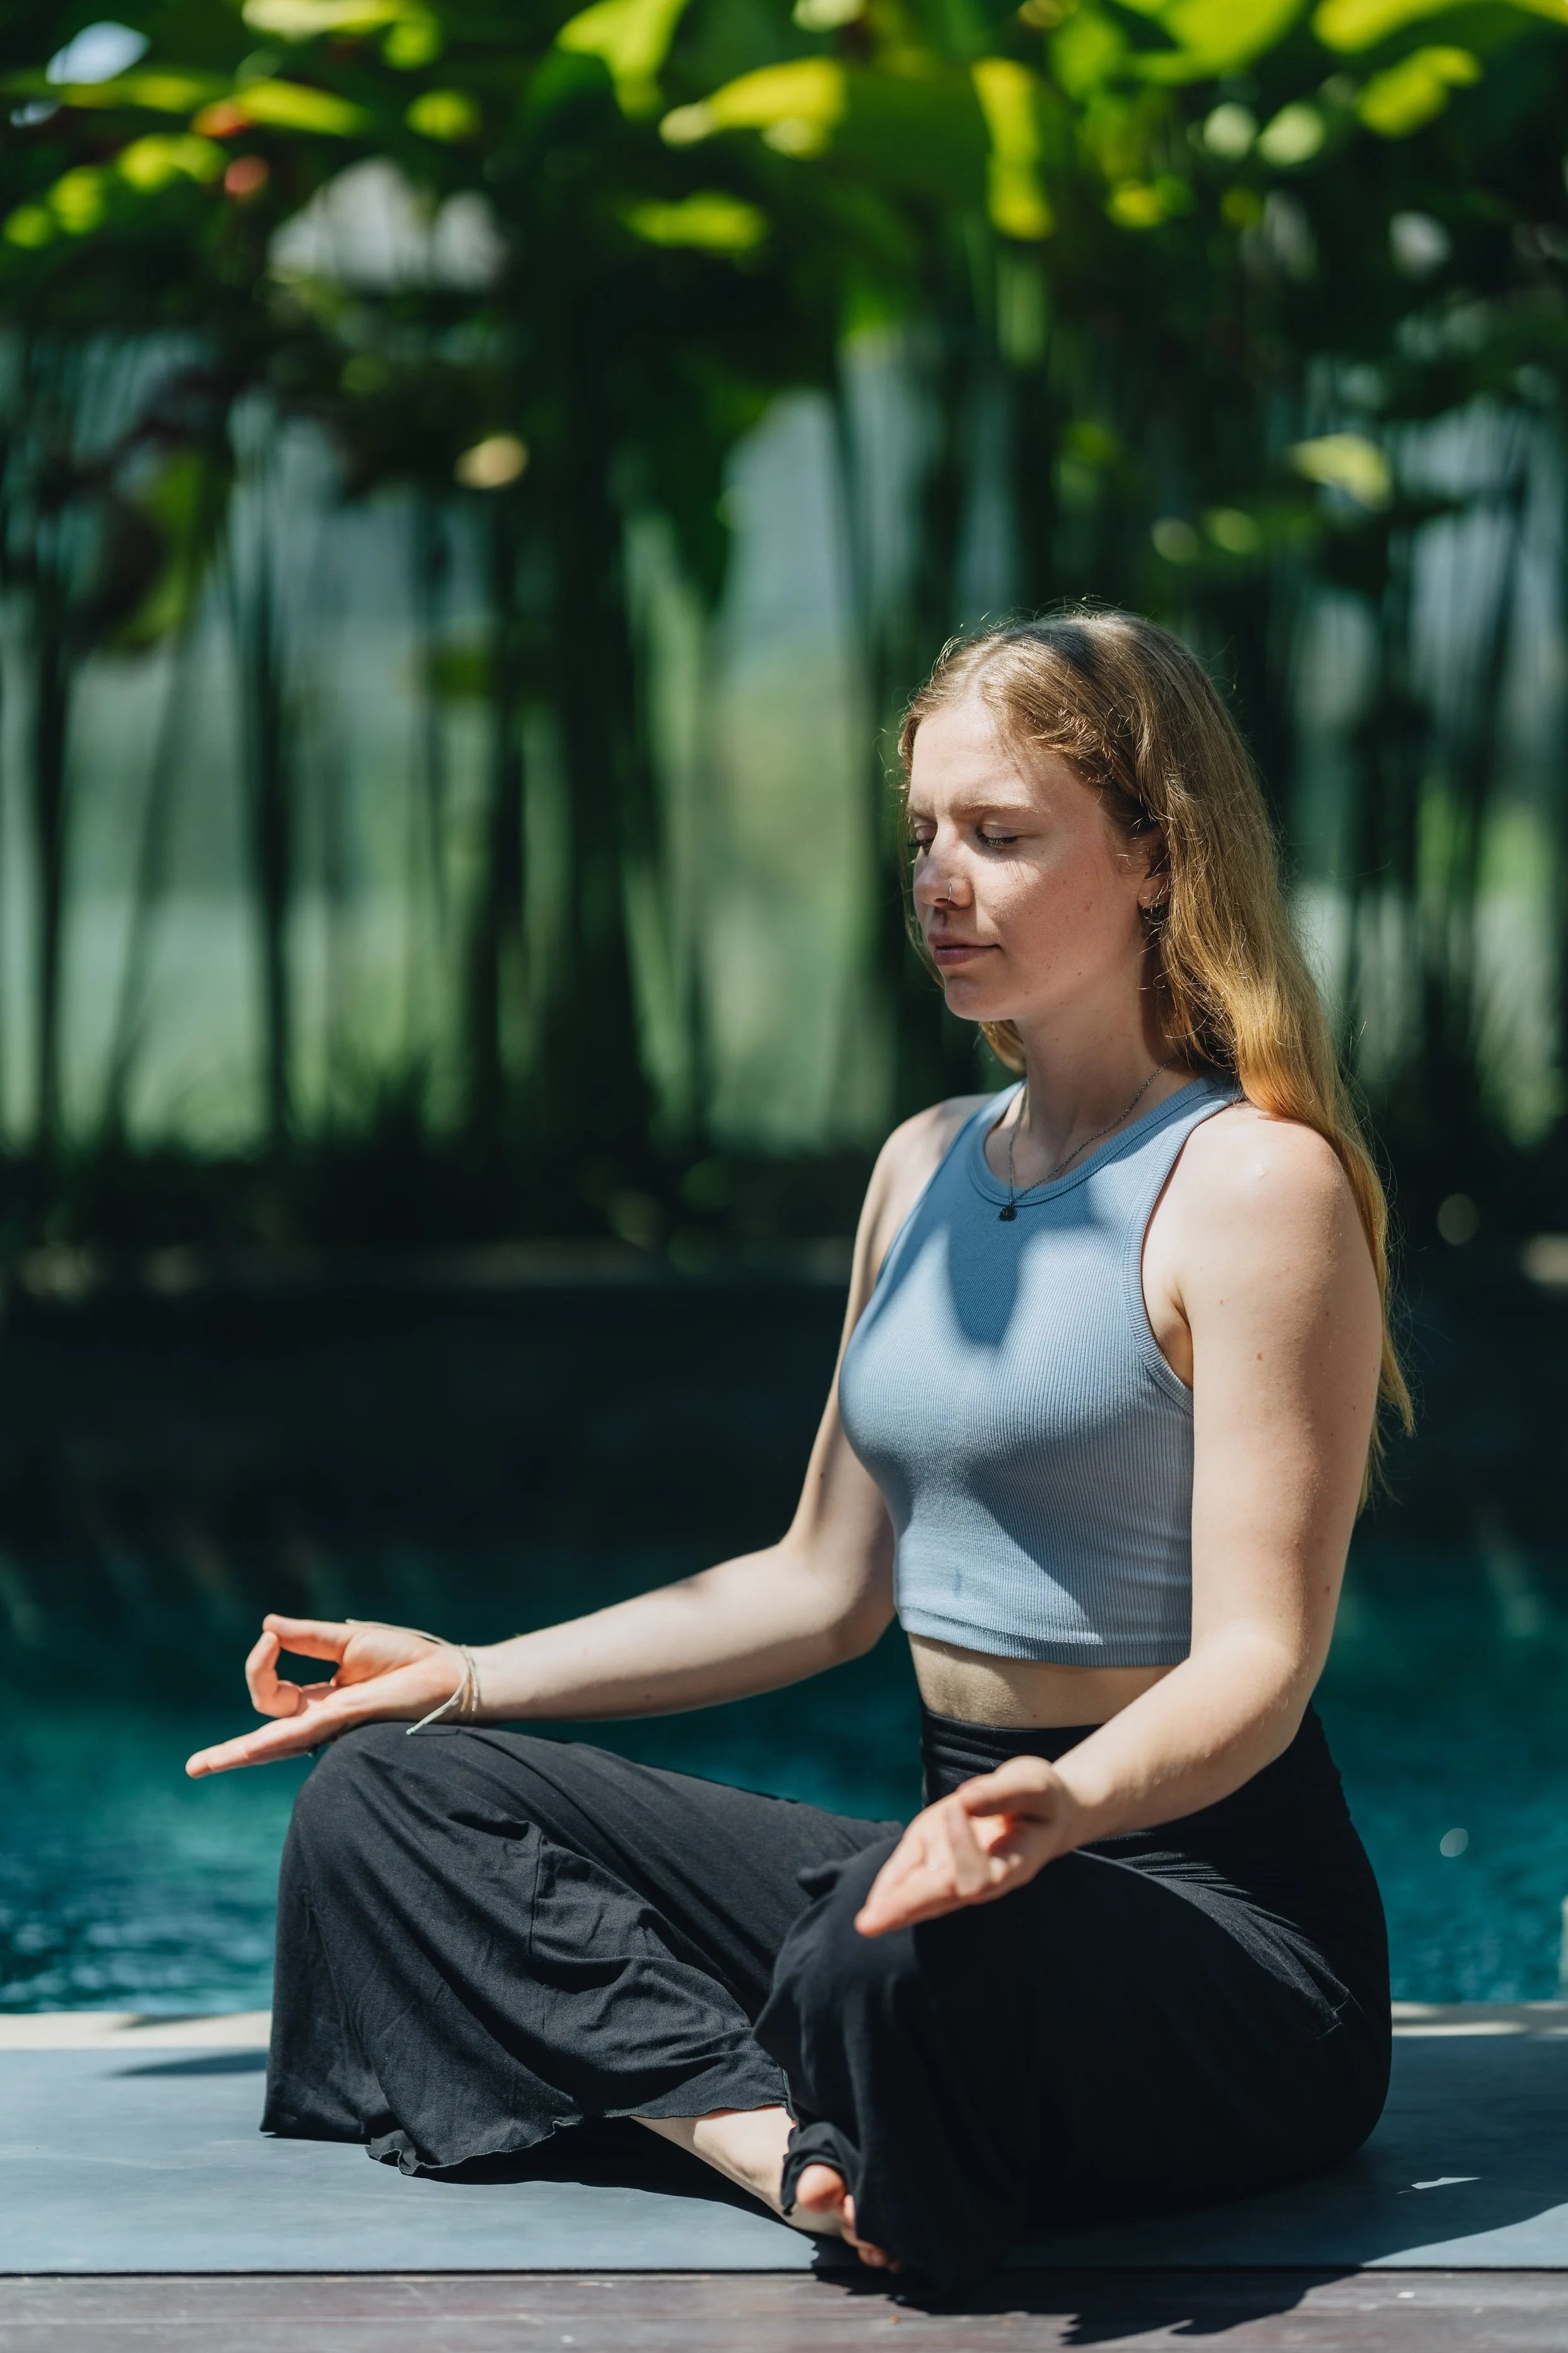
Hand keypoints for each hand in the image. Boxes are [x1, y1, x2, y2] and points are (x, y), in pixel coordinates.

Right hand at [185, 1616, 465, 1777]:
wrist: (445, 1673)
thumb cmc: (405, 1658)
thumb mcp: (347, 1640)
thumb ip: (306, 1637)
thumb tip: (265, 1626)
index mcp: (318, 1698)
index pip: (270, 1690)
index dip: (261, 1662)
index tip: (269, 1638)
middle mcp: (319, 1718)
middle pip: (264, 1733)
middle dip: (229, 1753)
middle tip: (194, 1767)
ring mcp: (331, 1723)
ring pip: (274, 1743)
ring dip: (237, 1754)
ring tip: (202, 1768)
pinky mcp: (346, 1718)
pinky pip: (301, 1730)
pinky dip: (270, 1738)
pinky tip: (247, 1750)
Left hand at [853, 1754, 1081, 1936]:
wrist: (1044, 1812)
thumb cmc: (1041, 1800)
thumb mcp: (1032, 1785)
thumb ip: (1000, 1794)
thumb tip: (963, 1800)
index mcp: (1013, 1865)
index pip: (981, 1873)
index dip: (963, 1846)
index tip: (957, 1804)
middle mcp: (984, 1877)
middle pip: (944, 1897)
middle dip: (907, 1906)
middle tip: (870, 1922)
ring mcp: (960, 1872)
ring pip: (926, 1897)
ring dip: (896, 1908)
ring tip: (867, 1922)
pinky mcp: (942, 1858)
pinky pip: (916, 1877)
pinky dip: (894, 1887)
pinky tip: (875, 1905)